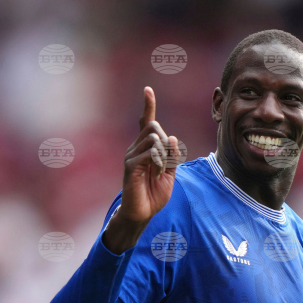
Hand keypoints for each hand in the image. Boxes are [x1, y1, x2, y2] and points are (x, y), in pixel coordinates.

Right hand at [103, 87, 180, 253]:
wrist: (142, 213)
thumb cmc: (154, 194)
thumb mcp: (170, 173)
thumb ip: (173, 155)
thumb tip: (171, 137)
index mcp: (146, 148)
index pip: (146, 122)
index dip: (148, 106)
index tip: (148, 89)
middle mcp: (136, 148)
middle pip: (154, 127)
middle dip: (165, 142)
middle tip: (166, 163)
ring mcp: (131, 155)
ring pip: (153, 138)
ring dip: (163, 154)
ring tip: (159, 171)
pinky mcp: (130, 165)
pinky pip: (149, 153)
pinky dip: (158, 162)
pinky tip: (155, 173)